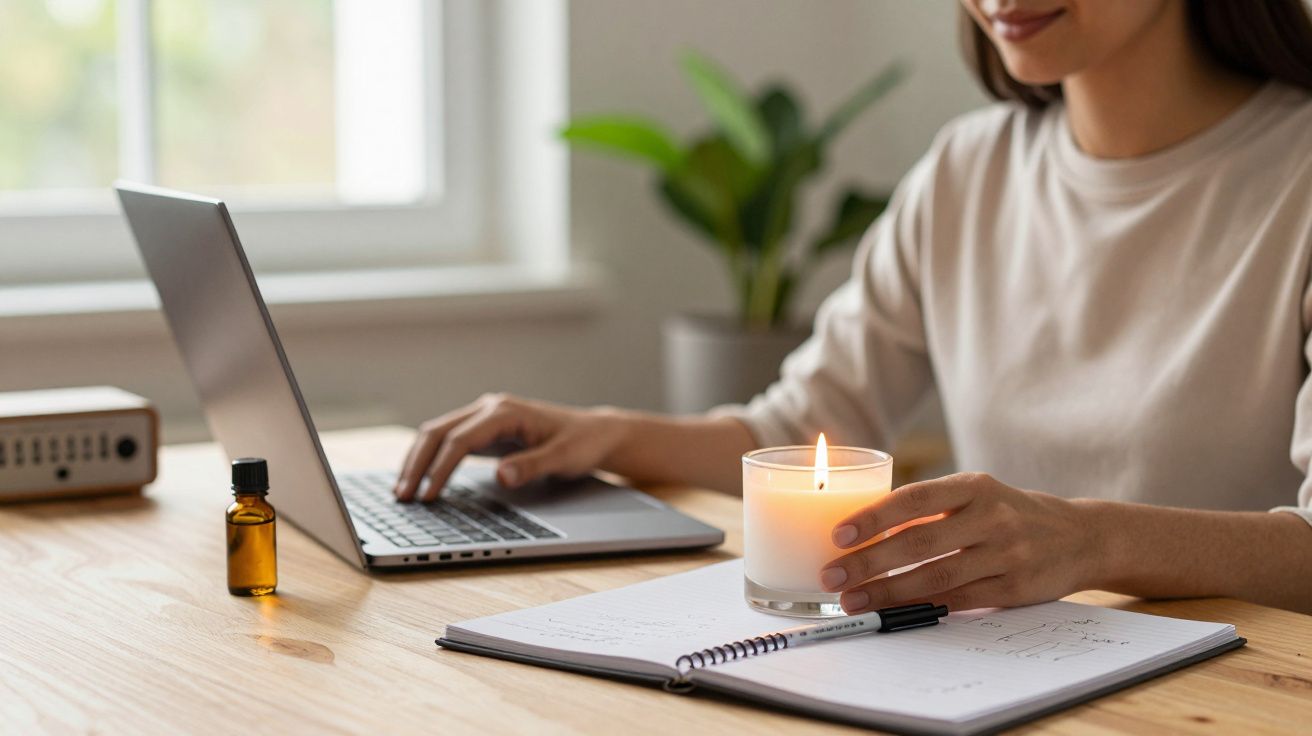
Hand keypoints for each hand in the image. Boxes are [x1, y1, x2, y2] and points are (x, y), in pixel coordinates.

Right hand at [393, 394, 626, 501]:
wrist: (595, 433)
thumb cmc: (581, 444)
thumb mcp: (563, 459)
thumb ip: (532, 466)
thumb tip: (501, 476)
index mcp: (505, 412)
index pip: (460, 440)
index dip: (440, 469)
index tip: (428, 496)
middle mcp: (490, 408)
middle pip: (438, 432)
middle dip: (417, 464)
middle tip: (401, 497)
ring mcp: (485, 416)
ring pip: (437, 433)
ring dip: (417, 461)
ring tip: (402, 492)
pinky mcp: (484, 429)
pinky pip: (447, 441)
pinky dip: (430, 459)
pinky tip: (420, 480)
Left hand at [819, 472, 1098, 612]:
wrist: (1081, 537)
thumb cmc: (1010, 514)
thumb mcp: (977, 495)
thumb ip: (931, 509)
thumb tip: (864, 529)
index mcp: (974, 486)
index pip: (915, 499)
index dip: (874, 517)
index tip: (839, 535)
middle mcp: (992, 517)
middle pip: (919, 542)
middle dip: (869, 562)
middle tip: (833, 575)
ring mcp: (1007, 553)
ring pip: (936, 576)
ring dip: (888, 592)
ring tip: (853, 601)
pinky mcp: (1016, 588)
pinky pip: (960, 600)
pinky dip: (923, 607)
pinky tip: (893, 612)